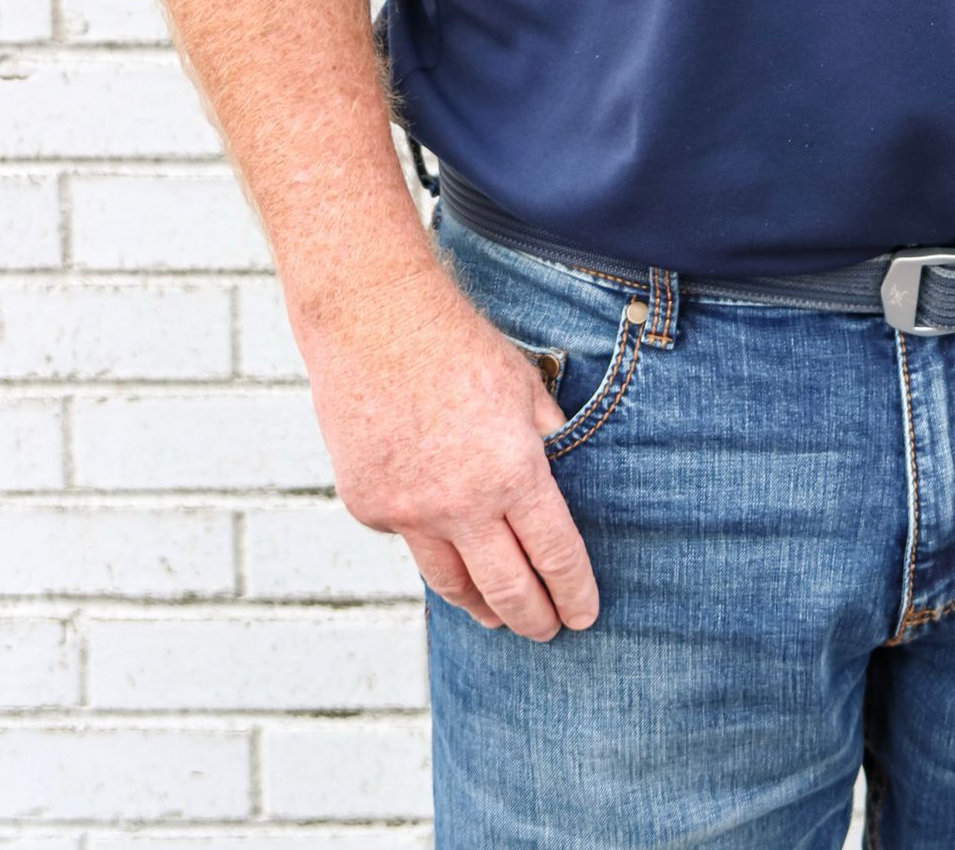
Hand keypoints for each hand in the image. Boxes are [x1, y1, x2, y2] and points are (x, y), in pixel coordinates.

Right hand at [295, 266, 599, 640]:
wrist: (373, 322)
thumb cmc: (457, 345)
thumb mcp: (524, 387)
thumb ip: (546, 438)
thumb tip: (561, 474)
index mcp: (513, 473)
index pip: (555, 556)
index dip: (574, 592)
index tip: (584, 615)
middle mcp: (462, 505)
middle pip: (507, 589)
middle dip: (534, 619)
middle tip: (548, 631)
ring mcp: (409, 513)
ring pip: (452, 584)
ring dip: (480, 606)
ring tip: (496, 616)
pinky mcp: (369, 507)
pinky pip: (409, 540)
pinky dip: (429, 543)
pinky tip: (440, 536)